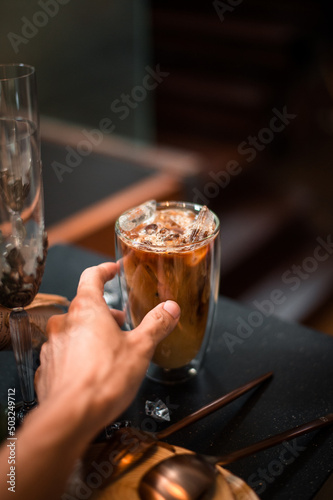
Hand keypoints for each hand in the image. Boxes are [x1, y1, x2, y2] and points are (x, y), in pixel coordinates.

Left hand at [35, 262, 179, 436]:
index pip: (91, 276)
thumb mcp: (140, 348)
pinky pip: (64, 353)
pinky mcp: (47, 367)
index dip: (104, 270)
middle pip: (84, 306)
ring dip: (90, 333)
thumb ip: (156, 324)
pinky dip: (78, 354)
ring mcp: (52, 345)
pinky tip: (91, 370)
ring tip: (109, 349)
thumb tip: (171, 308)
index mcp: (87, 309)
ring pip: (73, 330)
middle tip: (122, 322)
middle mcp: (64, 322)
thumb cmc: (105, 379)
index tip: (112, 269)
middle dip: (105, 312)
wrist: (72, 416)